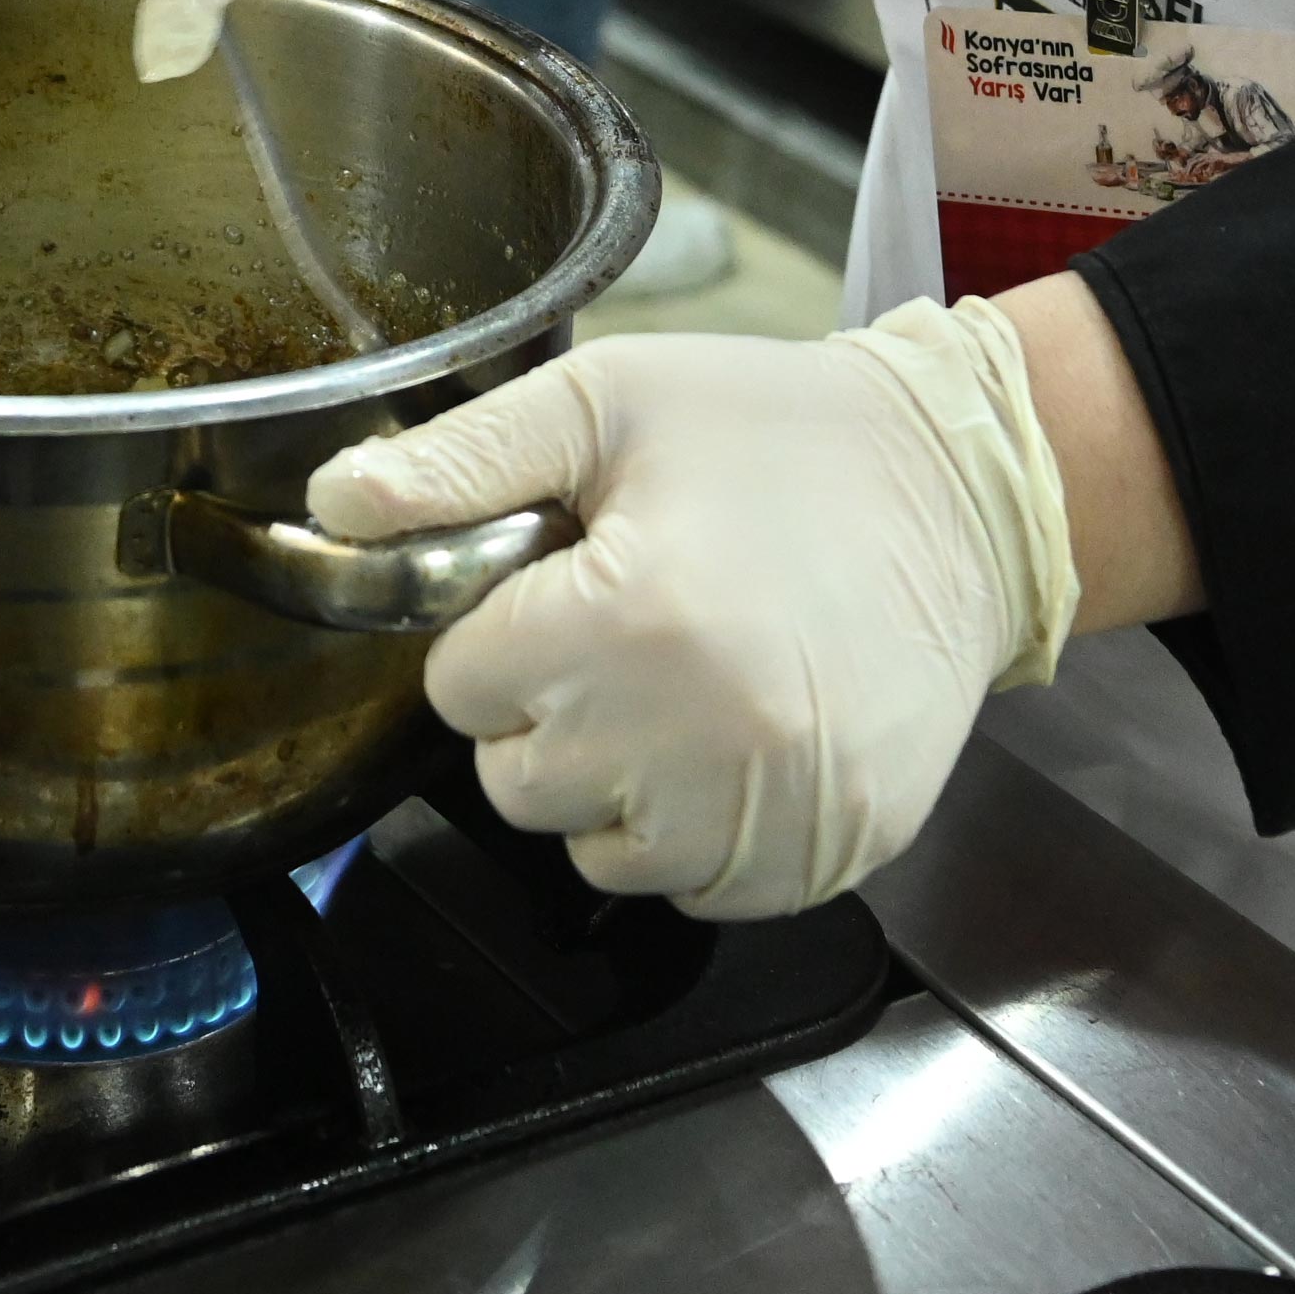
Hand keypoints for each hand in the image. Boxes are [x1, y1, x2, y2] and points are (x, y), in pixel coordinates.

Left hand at [312, 306, 1080, 917]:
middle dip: (546, 708)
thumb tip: (331, 508)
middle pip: (516, 781)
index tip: (566, 584)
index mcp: (628, 619)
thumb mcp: (608, 403)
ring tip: (687, 680)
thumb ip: (459, 463)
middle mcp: (696, 740)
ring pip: (598, 850)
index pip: (459, 685)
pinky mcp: (821, 860)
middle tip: (628, 628)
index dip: (498, 631)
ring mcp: (767, 816)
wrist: (963, 501)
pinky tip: (736, 739)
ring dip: (615, 782)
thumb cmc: (781, 439)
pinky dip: (695, 831)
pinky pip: (695, 889)